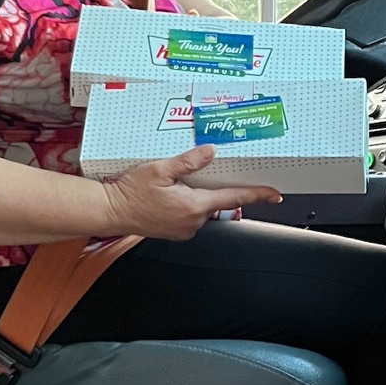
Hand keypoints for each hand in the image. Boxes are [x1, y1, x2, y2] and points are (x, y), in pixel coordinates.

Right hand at [103, 145, 281, 241]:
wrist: (111, 211)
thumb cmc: (130, 193)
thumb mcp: (159, 169)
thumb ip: (188, 161)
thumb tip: (210, 152)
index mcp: (193, 206)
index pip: (234, 198)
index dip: (257, 195)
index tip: (274, 193)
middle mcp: (193, 221)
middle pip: (217, 200)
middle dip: (211, 186)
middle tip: (189, 176)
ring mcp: (185, 229)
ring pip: (203, 207)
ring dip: (196, 194)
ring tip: (172, 185)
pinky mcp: (177, 231)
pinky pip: (191, 214)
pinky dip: (187, 203)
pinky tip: (170, 195)